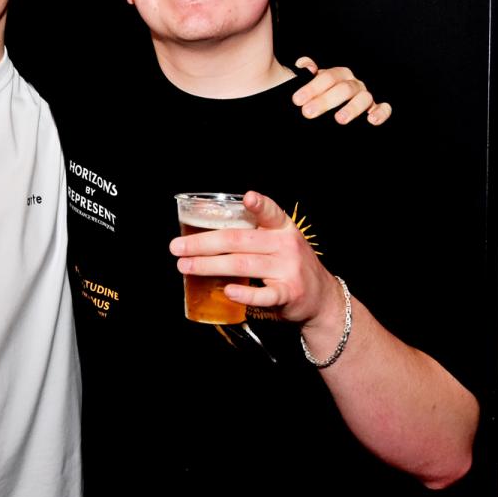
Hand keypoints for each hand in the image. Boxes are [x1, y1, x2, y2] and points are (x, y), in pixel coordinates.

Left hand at [169, 191, 341, 328]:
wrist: (321, 298)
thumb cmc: (289, 265)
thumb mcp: (279, 242)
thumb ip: (251, 234)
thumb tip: (201, 234)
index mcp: (282, 228)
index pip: (270, 212)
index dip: (259, 205)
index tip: (247, 198)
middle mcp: (286, 245)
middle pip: (238, 240)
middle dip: (203, 243)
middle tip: (177, 248)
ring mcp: (288, 270)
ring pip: (242, 264)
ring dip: (209, 266)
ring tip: (185, 266)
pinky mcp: (289, 293)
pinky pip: (263, 294)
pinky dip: (244, 294)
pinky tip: (227, 291)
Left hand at [291, 56, 391, 125]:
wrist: (314, 116)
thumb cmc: (307, 100)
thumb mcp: (297, 85)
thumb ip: (300, 73)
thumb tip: (304, 64)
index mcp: (336, 75)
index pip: (327, 77)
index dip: (312, 88)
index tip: (297, 100)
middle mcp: (352, 84)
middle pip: (343, 88)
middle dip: (325, 101)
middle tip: (308, 113)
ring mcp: (364, 97)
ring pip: (364, 98)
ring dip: (352, 108)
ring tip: (339, 119)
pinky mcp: (374, 111)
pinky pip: (383, 109)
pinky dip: (381, 113)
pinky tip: (371, 120)